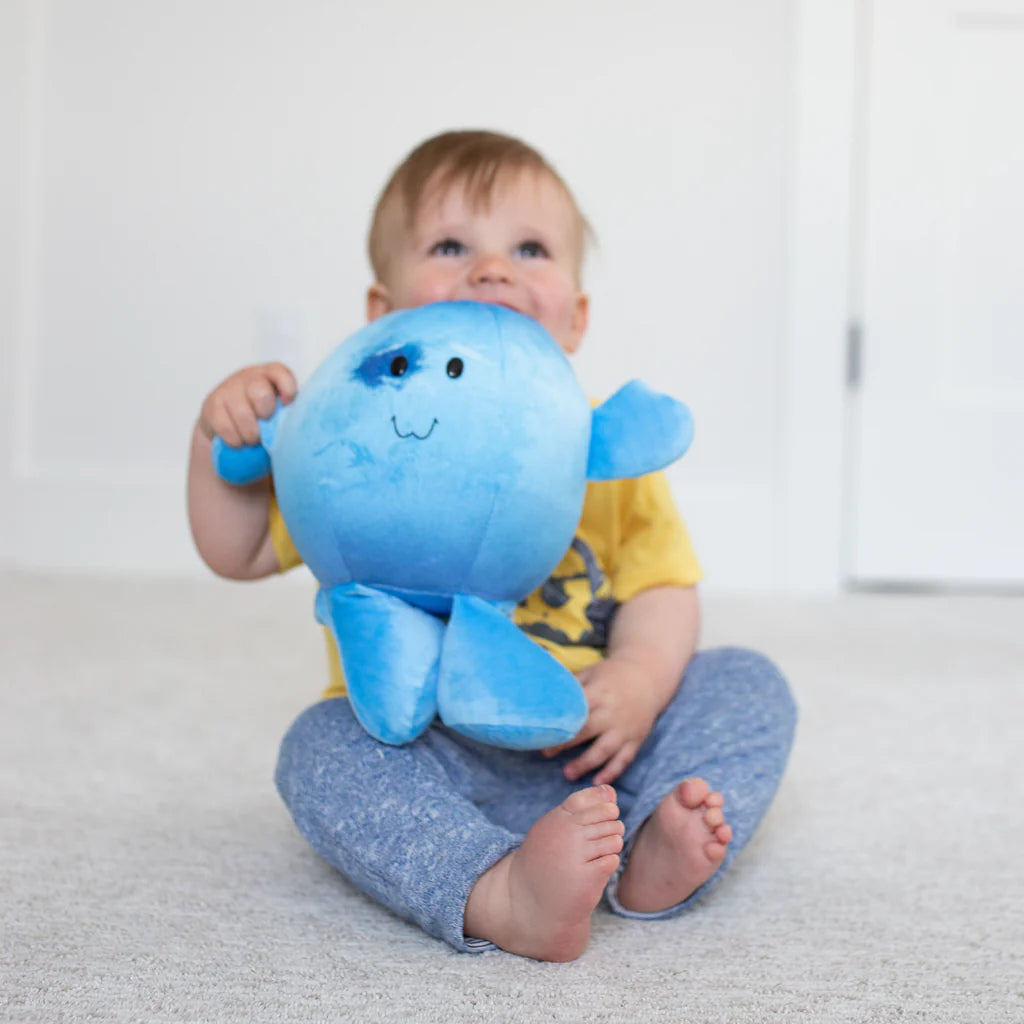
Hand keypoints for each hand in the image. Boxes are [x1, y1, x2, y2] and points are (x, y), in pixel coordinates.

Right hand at [198, 363, 296, 446]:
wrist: (228, 422)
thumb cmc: (262, 416)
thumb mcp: (277, 409)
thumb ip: (287, 413)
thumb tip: (295, 429)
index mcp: (270, 375)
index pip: (280, 373)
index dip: (287, 388)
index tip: (288, 403)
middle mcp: (249, 377)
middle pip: (260, 392)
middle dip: (265, 414)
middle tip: (266, 426)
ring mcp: (228, 389)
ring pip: (242, 413)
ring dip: (250, 434)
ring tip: (253, 440)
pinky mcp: (211, 405)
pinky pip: (225, 426)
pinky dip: (235, 440)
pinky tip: (238, 442)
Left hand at [541, 656, 661, 785]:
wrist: (648, 678)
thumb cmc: (612, 675)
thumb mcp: (592, 673)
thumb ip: (571, 686)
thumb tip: (543, 697)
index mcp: (600, 692)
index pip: (576, 710)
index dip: (559, 722)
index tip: (541, 732)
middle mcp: (613, 712)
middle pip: (587, 731)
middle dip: (565, 744)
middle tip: (545, 754)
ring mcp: (626, 728)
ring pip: (605, 750)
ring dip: (585, 764)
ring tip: (567, 774)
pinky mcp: (636, 739)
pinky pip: (624, 759)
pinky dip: (612, 772)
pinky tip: (597, 782)